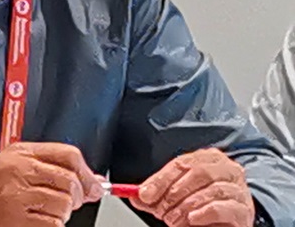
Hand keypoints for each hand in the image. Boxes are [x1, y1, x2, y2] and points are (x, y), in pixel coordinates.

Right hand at [0, 142, 103, 226]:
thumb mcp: (13, 160)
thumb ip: (49, 164)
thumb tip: (90, 180)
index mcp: (21, 155)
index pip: (68, 155)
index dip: (86, 172)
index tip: (94, 185)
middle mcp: (20, 173)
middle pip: (70, 183)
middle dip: (75, 196)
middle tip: (66, 201)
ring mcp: (19, 199)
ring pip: (64, 206)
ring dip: (60, 213)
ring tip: (42, 210)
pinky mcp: (20, 222)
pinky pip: (53, 225)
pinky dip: (50, 225)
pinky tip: (36, 220)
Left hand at [129, 148, 253, 226]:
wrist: (228, 222)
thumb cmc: (202, 204)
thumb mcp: (175, 198)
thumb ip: (157, 195)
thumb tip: (135, 196)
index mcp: (207, 158)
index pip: (181, 164)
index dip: (160, 180)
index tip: (144, 194)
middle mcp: (227, 168)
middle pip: (198, 173)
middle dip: (173, 194)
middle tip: (160, 211)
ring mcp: (239, 188)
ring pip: (211, 190)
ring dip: (186, 206)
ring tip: (174, 219)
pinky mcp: (244, 210)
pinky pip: (224, 207)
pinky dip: (204, 213)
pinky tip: (193, 219)